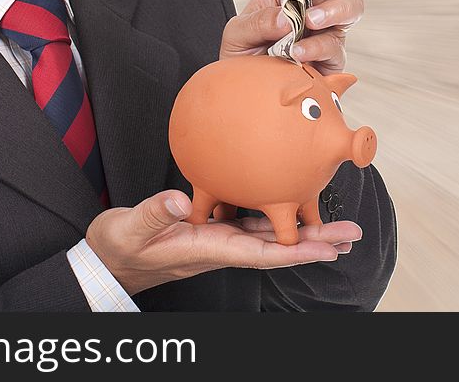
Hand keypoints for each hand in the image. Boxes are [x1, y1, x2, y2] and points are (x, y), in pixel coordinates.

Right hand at [86, 189, 361, 295]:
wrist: (109, 260)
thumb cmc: (119, 246)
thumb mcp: (129, 228)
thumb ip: (155, 212)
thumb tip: (180, 198)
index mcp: (206, 248)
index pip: (259, 253)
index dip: (295, 251)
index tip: (327, 247)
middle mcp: (219, 247)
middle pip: (276, 248)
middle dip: (314, 243)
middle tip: (350, 235)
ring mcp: (218, 240)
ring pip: (269, 236)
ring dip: (304, 233)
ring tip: (336, 229)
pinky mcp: (212, 230)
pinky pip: (251, 224)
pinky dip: (277, 219)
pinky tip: (290, 208)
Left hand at [219, 0, 362, 73]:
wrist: (247, 93)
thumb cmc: (243, 56)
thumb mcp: (237, 34)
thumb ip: (257, 21)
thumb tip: (285, 17)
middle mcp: (316, 2)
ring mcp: (328, 28)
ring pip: (352, 5)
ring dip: (333, 8)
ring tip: (309, 21)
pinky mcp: (333, 57)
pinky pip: (335, 46)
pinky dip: (317, 47)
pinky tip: (298, 52)